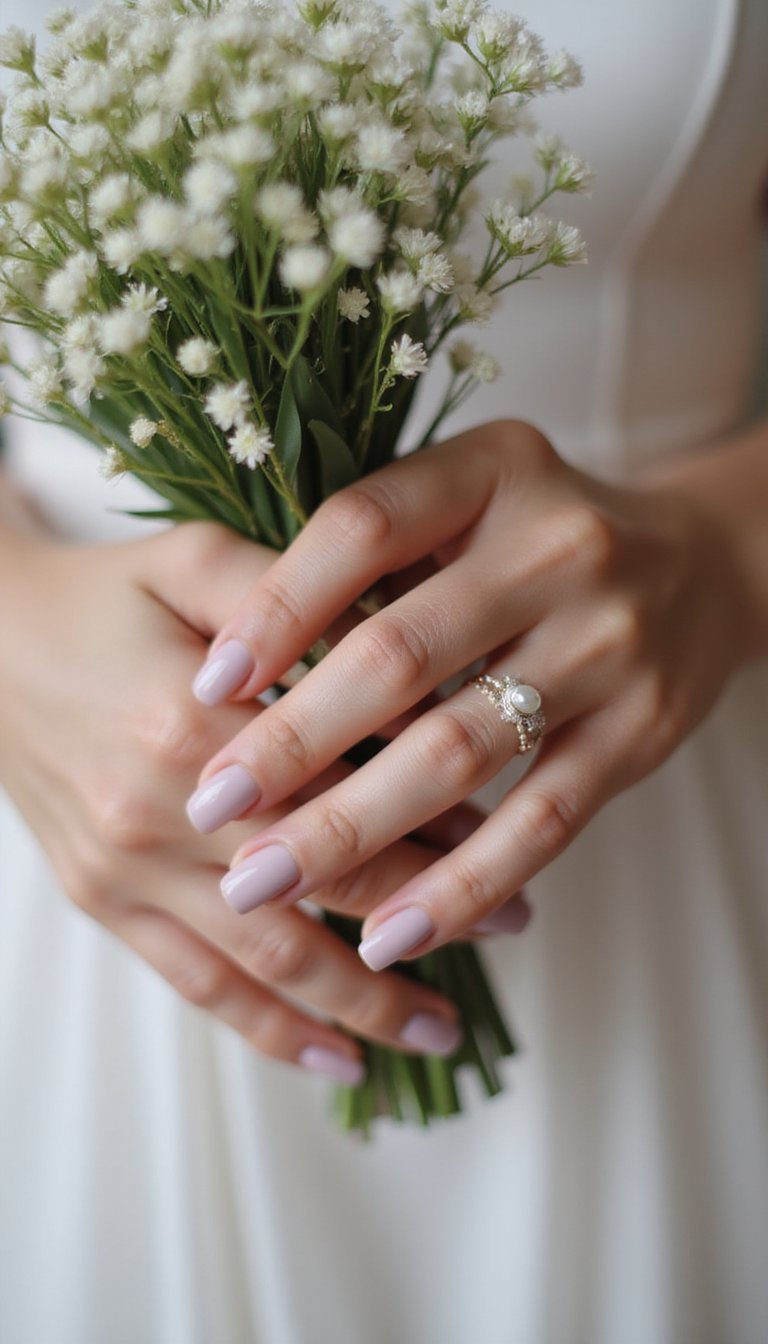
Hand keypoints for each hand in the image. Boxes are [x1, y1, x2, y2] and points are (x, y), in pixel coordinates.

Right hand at [0, 517, 499, 1077]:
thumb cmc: (102, 593)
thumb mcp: (197, 562)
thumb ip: (302, 605)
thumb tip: (411, 661)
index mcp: (188, 732)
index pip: (344, 801)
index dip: (435, 828)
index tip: (511, 842)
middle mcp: (157, 820)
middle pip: (319, 892)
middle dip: (425, 918)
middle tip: (515, 927)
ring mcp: (124, 874)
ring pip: (265, 965)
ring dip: (361, 1008)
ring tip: (443, 1032)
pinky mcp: (102, 902)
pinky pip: (196, 985)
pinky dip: (270, 1031)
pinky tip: (338, 1063)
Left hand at [188, 419, 747, 967]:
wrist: (703, 569)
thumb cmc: (539, 538)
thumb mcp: (470, 498)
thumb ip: (374, 549)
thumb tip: (235, 662)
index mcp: (492, 470)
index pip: (362, 528)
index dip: (275, 608)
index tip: (204, 689)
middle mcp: (557, 547)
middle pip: (399, 653)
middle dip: (290, 743)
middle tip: (208, 810)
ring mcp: (606, 643)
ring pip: (458, 750)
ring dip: (351, 829)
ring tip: (265, 882)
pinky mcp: (640, 732)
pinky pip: (540, 822)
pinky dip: (459, 886)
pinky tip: (389, 934)